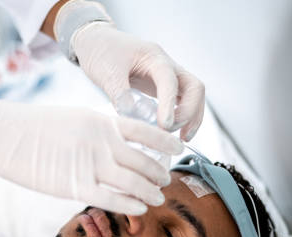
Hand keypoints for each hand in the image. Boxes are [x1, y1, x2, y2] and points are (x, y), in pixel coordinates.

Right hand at [0, 88, 183, 214]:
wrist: (0, 134)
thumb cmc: (31, 126)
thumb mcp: (72, 119)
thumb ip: (97, 133)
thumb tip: (115, 146)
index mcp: (100, 121)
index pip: (145, 130)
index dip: (166, 142)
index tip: (179, 149)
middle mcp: (100, 142)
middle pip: (143, 161)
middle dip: (159, 173)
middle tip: (166, 180)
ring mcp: (88, 165)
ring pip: (132, 182)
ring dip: (150, 191)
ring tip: (158, 198)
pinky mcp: (73, 187)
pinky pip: (111, 199)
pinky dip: (130, 205)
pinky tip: (140, 208)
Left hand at [72, 23, 204, 141]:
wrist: (97, 42)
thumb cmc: (101, 51)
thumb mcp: (107, 72)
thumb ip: (120, 94)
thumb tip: (132, 116)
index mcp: (153, 57)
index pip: (169, 80)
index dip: (169, 104)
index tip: (164, 125)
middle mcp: (166, 65)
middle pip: (194, 87)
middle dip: (189, 112)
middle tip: (172, 132)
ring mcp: (167, 75)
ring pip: (192, 95)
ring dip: (191, 117)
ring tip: (182, 139)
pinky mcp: (162, 86)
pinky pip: (181, 101)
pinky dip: (183, 117)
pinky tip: (174, 133)